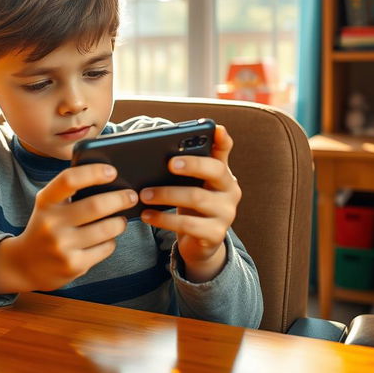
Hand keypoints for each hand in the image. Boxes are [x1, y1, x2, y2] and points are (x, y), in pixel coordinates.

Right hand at [0, 164, 137, 294]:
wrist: (25, 264)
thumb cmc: (46, 225)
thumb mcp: (48, 205)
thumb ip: (69, 191)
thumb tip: (109, 178)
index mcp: (45, 201)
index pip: (69, 179)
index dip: (93, 172)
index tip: (112, 171)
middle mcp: (51, 222)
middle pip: (96, 205)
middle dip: (120, 199)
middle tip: (131, 196)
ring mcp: (62, 246)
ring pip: (107, 229)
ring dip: (120, 222)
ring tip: (121, 219)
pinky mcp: (73, 265)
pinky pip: (106, 248)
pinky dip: (111, 241)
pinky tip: (107, 238)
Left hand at [138, 124, 240, 282]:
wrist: (199, 243)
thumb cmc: (190, 205)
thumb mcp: (190, 184)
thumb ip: (181, 166)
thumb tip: (155, 146)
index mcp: (222, 173)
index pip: (225, 151)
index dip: (223, 140)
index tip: (216, 129)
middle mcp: (230, 190)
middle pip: (215, 171)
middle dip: (191, 164)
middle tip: (168, 163)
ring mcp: (226, 213)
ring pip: (196, 197)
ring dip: (166, 194)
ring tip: (143, 194)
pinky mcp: (215, 235)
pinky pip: (188, 225)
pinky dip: (163, 219)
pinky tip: (146, 215)